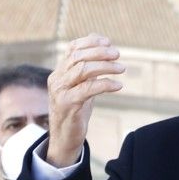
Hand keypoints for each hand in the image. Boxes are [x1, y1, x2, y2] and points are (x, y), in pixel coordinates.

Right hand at [44, 34, 124, 168]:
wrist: (64, 138)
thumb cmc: (75, 111)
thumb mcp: (81, 86)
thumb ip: (88, 69)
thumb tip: (102, 47)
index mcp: (59, 72)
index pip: (72, 48)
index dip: (90, 42)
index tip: (108, 41)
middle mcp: (57, 78)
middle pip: (78, 56)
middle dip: (100, 52)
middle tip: (118, 54)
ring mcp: (61, 91)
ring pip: (83, 70)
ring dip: (105, 66)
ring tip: (121, 68)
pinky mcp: (68, 104)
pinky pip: (88, 89)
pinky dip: (105, 84)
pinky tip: (118, 86)